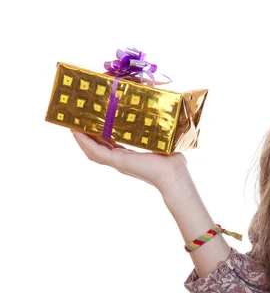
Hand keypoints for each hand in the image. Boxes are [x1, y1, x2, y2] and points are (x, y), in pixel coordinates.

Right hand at [71, 130, 190, 196]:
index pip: (110, 146)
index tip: (93, 125)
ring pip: (92, 151)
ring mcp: (117, 162)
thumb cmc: (173, 162)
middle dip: (86, 137)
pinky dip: (85, 142)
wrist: (173, 175)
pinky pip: (95, 151)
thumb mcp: (160, 143)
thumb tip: (162, 118)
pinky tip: (77, 133)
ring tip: (72, 126)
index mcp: (130, 157)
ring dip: (82, 139)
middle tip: (77, 124)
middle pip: (97, 149)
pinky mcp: (117, 161)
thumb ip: (156, 133)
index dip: (100, 137)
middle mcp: (120, 160)